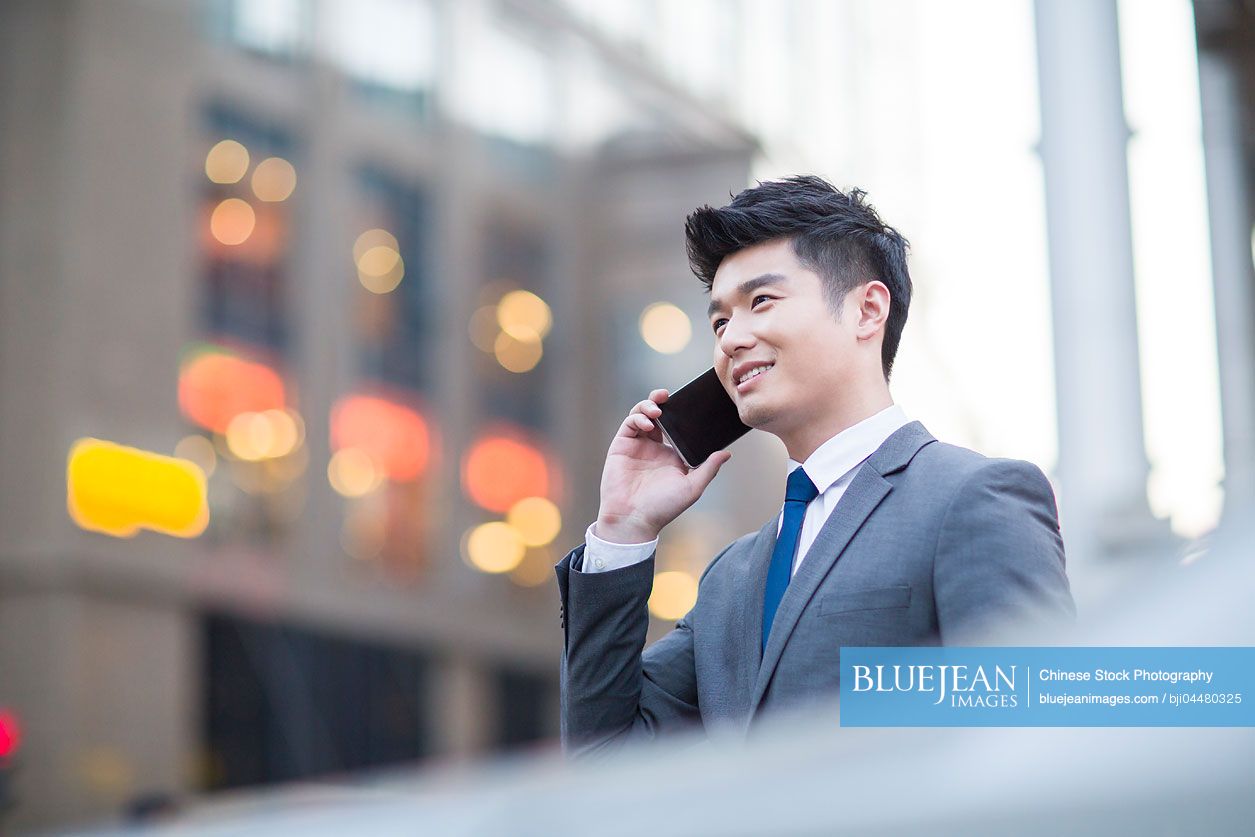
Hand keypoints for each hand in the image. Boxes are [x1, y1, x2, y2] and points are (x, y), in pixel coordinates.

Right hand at [595, 389, 731, 543]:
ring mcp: (637, 446)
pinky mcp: (621, 446)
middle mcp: (654, 447)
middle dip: (661, 402)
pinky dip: (637, 418)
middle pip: (658, 415)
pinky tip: (647, 423)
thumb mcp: (692, 487)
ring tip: (657, 410)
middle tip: (667, 395)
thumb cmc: (663, 508)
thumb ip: (709, 469)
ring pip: (641, 415)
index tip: (689, 404)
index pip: (677, 427)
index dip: (681, 413)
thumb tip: (727, 453)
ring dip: (648, 406)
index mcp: (672, 455)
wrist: (633, 519)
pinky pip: (629, 424)